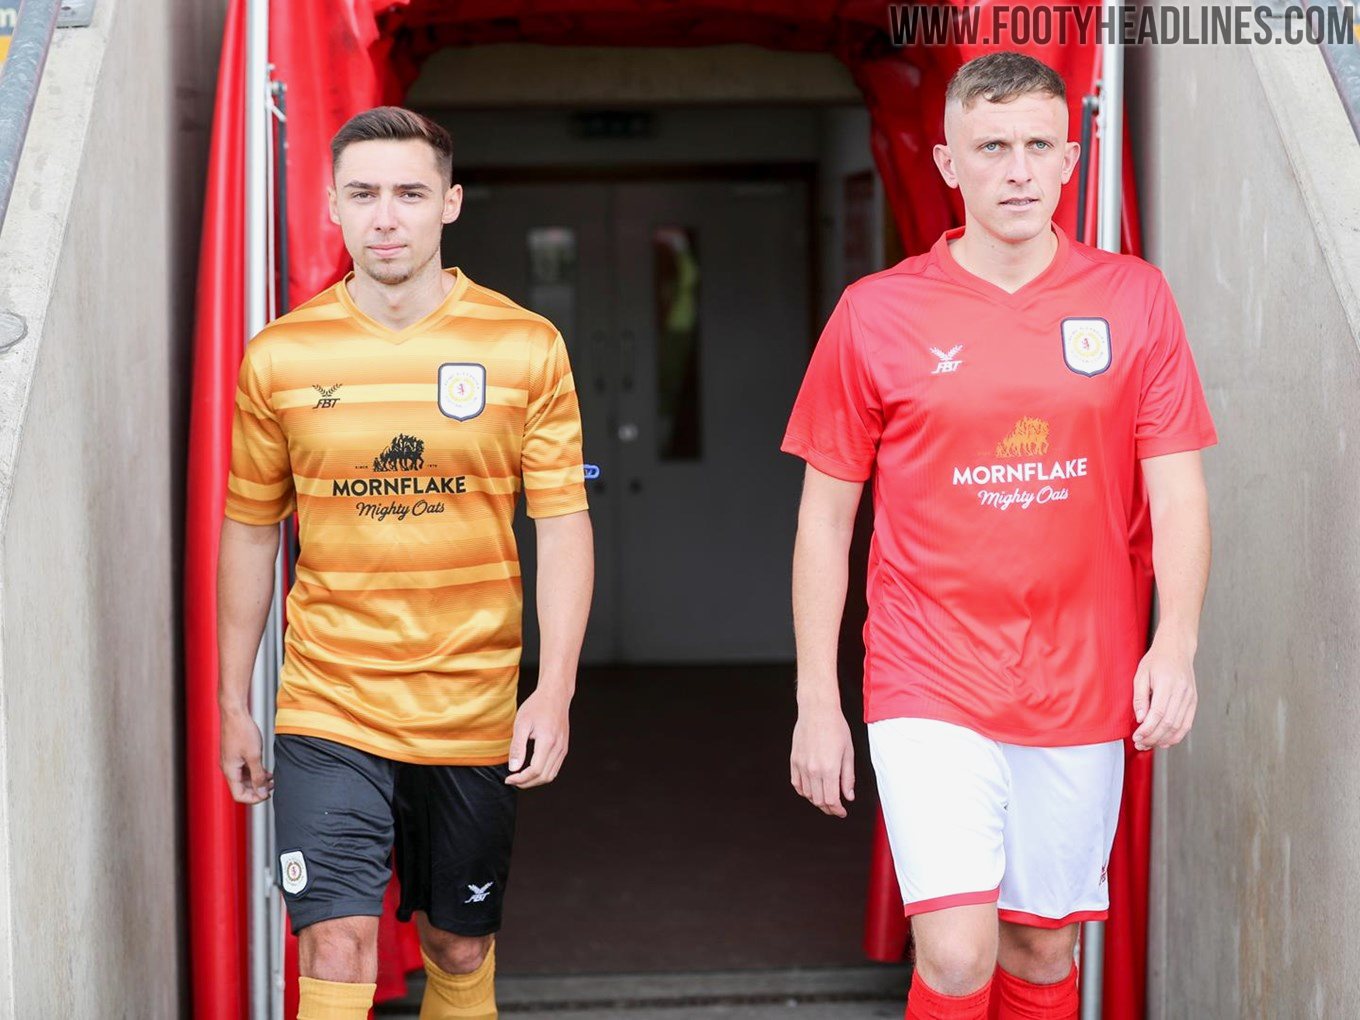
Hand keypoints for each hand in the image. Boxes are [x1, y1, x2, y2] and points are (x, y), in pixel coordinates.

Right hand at [220, 707, 272, 802]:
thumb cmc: (242, 731)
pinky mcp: (235, 755)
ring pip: (244, 779)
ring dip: (258, 781)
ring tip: (272, 779)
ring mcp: (232, 761)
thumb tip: (262, 792)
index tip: (267, 795)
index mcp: (230, 771)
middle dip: (258, 789)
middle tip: (273, 787)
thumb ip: (258, 776)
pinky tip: (267, 771)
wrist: (235, 714)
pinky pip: (245, 769)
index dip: (254, 798)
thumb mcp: (254, 756)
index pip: (239, 795)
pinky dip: (255, 772)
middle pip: (242, 788)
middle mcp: (229, 768)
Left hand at [505, 687, 570, 788]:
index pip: (535, 771)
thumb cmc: (536, 706)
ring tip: (520, 778)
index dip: (521, 779)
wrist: (555, 695)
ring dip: (535, 781)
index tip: (508, 778)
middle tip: (512, 780)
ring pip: (551, 775)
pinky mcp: (564, 747)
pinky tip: (531, 770)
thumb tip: (513, 769)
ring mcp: (563, 748)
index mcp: (548, 742)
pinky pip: (555, 768)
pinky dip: (543, 774)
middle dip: (526, 783)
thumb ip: (517, 748)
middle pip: (544, 777)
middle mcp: (559, 748)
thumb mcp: (521, 724)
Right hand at [790, 704, 854, 817]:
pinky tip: (811, 790)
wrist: (817, 710)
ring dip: (817, 800)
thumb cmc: (836, 727)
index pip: (831, 800)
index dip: (837, 810)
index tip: (842, 812)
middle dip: (828, 808)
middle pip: (819, 800)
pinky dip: (804, 791)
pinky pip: (796, 783)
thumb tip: (848, 796)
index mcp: (829, 769)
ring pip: (807, 794)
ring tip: (825, 798)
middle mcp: (813, 770)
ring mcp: (801, 765)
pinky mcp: (794, 760)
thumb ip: (848, 777)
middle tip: (836, 808)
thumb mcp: (848, 752)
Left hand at [1131, 635, 1197, 750]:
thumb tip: (1140, 719)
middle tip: (1140, 744)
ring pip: (1179, 726)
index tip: (1137, 736)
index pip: (1159, 713)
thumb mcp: (1141, 674)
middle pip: (1169, 723)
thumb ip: (1140, 697)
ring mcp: (1191, 698)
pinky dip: (1177, 736)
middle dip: (1153, 737)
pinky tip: (1165, 741)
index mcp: (1168, 684)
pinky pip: (1187, 724)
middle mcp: (1182, 692)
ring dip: (1164, 739)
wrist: (1177, 649)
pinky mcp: (1194, 702)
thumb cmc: (1156, 660)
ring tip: (1150, 744)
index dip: (1148, 729)